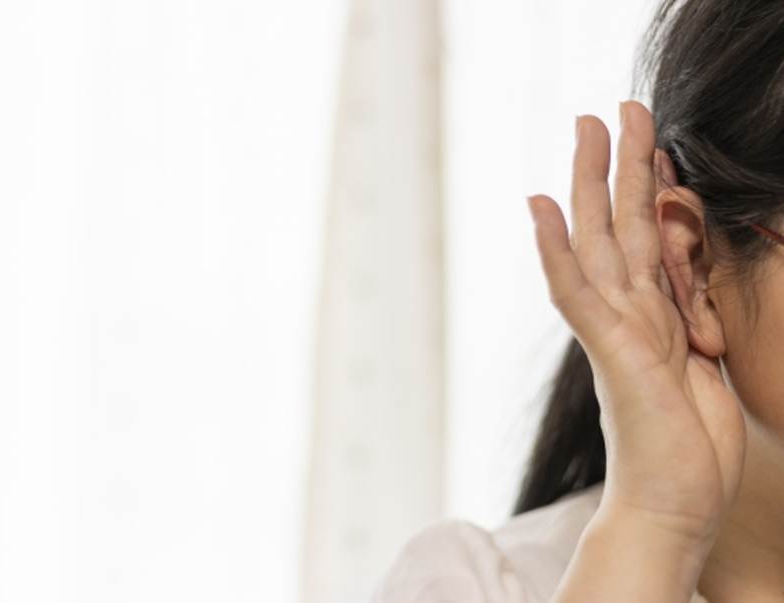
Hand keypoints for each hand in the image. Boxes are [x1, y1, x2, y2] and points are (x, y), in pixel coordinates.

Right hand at [526, 101, 745, 555]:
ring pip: (599, 243)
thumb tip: (691, 285)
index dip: (652, 188)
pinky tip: (541, 208)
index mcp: (656, 318)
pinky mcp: (612, 352)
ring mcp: (616, 331)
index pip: (652, 239)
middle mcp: (630, 315)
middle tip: (607, 110)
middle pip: (621, 225)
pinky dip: (556, 249)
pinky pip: (576, 292)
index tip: (651, 145)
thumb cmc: (690, 451)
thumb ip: (693, 320)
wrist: (672, 511)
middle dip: (618, 165)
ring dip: (590, 183)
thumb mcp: (709, 370)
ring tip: (584, 129)